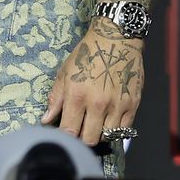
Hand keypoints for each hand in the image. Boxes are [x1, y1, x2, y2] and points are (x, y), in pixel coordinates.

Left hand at [42, 22, 143, 144]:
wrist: (115, 40)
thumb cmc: (86, 55)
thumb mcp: (65, 73)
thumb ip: (56, 99)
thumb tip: (46, 120)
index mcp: (77, 95)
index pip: (70, 131)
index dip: (66, 137)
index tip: (64, 135)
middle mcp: (98, 104)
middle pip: (90, 139)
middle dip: (82, 139)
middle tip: (80, 131)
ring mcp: (117, 106)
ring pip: (107, 137)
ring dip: (99, 134)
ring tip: (94, 124)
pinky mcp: (133, 106)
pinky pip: (124, 130)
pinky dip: (115, 130)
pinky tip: (108, 121)